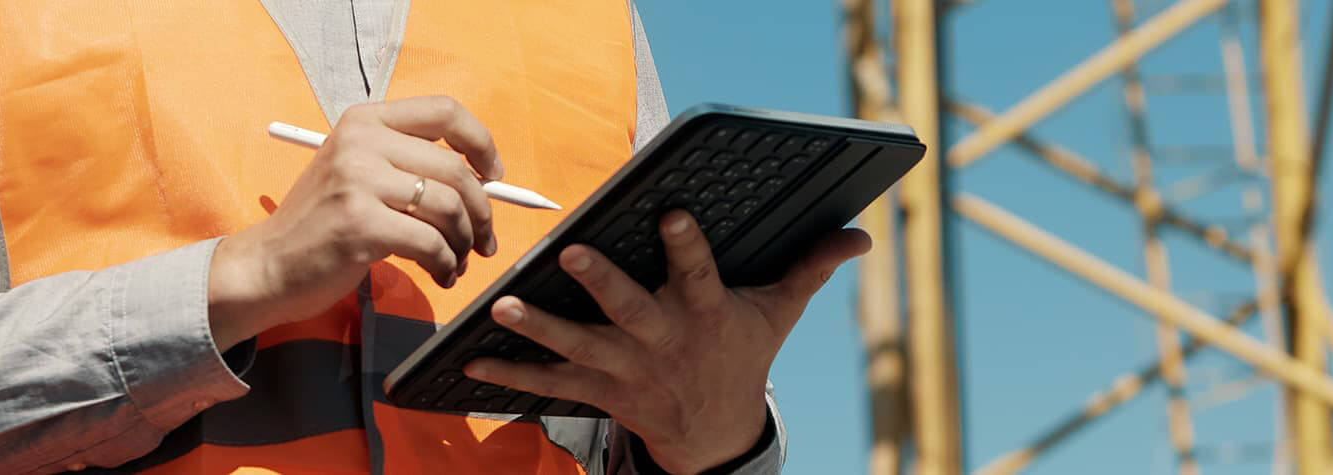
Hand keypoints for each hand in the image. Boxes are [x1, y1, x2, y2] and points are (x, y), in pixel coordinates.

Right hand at [207, 96, 504, 350]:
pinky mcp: (361, 223)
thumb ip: (411, 165)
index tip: (493, 176)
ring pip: (449, 208)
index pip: (445, 111)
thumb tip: (485, 183)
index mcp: (366, 120)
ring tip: (457, 262)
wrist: (268, 265)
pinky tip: (441, 275)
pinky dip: (446, 264)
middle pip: (455, 169)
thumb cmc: (322, 223)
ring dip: (464, 242)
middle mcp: (361, 141)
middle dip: (481, 211)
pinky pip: (432, 243)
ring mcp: (359, 180)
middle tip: (483, 240)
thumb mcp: (359, 173)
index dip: (481, 143)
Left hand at [463, 210, 871, 472]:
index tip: (673, 213)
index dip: (687, 244)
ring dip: (538, 328)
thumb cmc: (741, 355)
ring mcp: (627, 368)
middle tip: (572, 254)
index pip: (698, 273)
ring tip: (502, 305)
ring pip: (578, 346)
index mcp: (706, 313)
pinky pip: (548, 384)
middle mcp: (663, 340)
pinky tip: (472, 359)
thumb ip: (810, 267)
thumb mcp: (778, 313)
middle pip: (629, 309)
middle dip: (601, 282)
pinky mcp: (598, 390)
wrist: (715, 434)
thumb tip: (860, 235)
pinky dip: (509, 374)